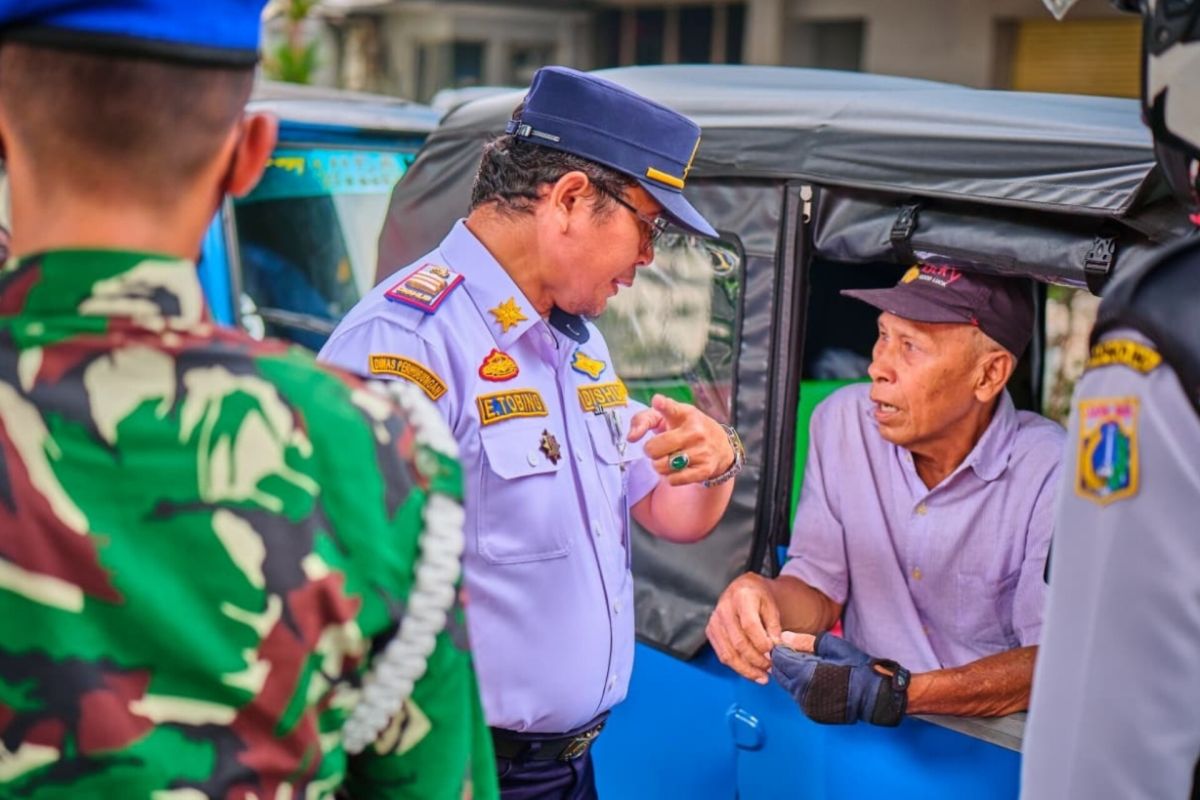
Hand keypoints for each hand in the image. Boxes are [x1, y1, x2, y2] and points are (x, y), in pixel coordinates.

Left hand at [627, 394, 733, 486]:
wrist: (720, 446)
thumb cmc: (684, 428)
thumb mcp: (666, 416)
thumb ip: (643, 420)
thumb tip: (630, 437)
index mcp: (685, 413)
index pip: (671, 408)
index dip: (663, 405)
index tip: (657, 401)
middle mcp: (695, 431)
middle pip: (654, 449)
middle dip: (650, 451)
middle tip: (657, 448)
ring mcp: (702, 451)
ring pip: (662, 466)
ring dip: (659, 465)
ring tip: (668, 458)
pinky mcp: (705, 469)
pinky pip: (674, 480)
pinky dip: (670, 477)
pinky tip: (676, 469)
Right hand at [706, 573, 782, 683]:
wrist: (742, 589)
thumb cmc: (758, 597)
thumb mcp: (772, 606)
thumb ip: (774, 627)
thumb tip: (776, 649)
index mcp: (742, 597)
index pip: (749, 625)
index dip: (762, 642)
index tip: (775, 652)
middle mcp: (724, 608)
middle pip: (738, 642)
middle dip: (757, 660)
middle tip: (771, 668)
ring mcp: (715, 621)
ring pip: (728, 653)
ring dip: (747, 669)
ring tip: (762, 677)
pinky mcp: (711, 632)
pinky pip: (722, 655)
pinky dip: (738, 667)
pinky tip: (751, 672)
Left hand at [771, 632, 908, 725]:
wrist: (876, 694)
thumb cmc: (857, 667)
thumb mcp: (831, 646)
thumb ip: (804, 641)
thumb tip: (784, 636)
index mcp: (804, 674)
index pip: (779, 660)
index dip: (780, 650)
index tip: (786, 644)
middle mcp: (802, 693)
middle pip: (780, 675)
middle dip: (783, 663)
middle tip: (794, 653)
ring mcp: (807, 706)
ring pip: (789, 687)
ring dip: (792, 676)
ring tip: (808, 666)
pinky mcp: (813, 714)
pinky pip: (799, 698)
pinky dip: (801, 687)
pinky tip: (814, 680)